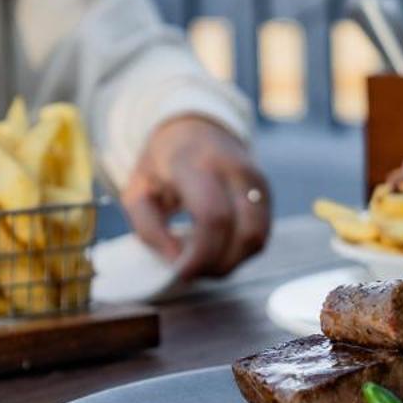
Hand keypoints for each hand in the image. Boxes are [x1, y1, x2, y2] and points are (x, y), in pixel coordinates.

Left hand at [120, 116, 270, 278]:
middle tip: (193, 272)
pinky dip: (240, 253)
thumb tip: (176, 262)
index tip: (182, 274)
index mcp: (197, 163)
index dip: (201, 255)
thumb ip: (149, 229)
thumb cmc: (161, 163)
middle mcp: (235, 169)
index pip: (213, 217)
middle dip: (219, 265)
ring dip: (232, 262)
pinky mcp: (265, 193)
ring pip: (257, 238)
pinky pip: (260, 234)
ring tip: (204, 262)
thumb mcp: (137, 190)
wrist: (195, 127)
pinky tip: (217, 250)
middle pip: (244, 234)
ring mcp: (256, 181)